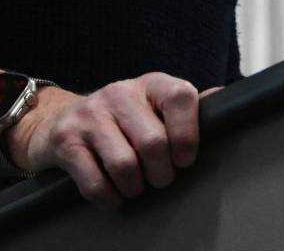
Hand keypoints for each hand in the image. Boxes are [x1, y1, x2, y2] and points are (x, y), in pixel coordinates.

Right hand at [6, 74, 217, 207]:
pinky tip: (110, 191)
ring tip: (134, 184)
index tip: (184, 158)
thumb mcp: (153, 106)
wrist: (58, 122)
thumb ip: (186, 107)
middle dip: (160, 174)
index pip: (180, 96)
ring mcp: (90, 114)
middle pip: (154, 143)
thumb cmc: (120, 121)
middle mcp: (119, 93)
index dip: (188, 133)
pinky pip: (96, 184)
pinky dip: (109, 199)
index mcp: (149, 84)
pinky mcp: (66, 141)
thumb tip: (225, 99)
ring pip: (125, 166)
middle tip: (156, 177)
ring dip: (134, 188)